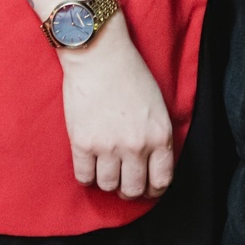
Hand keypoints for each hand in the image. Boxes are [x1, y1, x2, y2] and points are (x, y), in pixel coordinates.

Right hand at [59, 13, 174, 200]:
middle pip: (133, 189)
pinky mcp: (83, 143)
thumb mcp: (157, 106)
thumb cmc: (129, 74)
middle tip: (122, 180)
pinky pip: (84, 177)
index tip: (145, 186)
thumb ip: (157, 137)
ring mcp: (108, 146)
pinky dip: (87, 175)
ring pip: (108, 185)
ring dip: (106, 180)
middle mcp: (136, 146)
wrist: (99, 55)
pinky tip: (89, 163)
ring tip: (104, 166)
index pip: (161, 181)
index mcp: (159, 135)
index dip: (152, 189)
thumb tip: (151, 165)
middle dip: (128, 189)